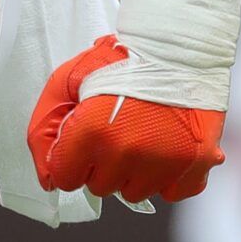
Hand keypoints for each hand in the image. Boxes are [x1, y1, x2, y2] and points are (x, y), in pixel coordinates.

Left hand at [28, 34, 224, 204]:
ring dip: (130, 170)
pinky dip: (164, 175)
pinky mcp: (195, 167)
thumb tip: (47, 178)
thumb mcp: (68, 79)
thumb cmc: (121, 60)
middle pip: (100, 186)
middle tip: (111, 129)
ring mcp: (164, 163)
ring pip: (133, 192)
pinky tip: (161, 144)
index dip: (69, 158)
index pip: (66, 177)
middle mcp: (129, 153)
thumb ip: (45, 128)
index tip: (79, 142)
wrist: (176, 48)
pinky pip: (170, 192)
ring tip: (137, 133)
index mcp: (94, 130)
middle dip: (98, 162)